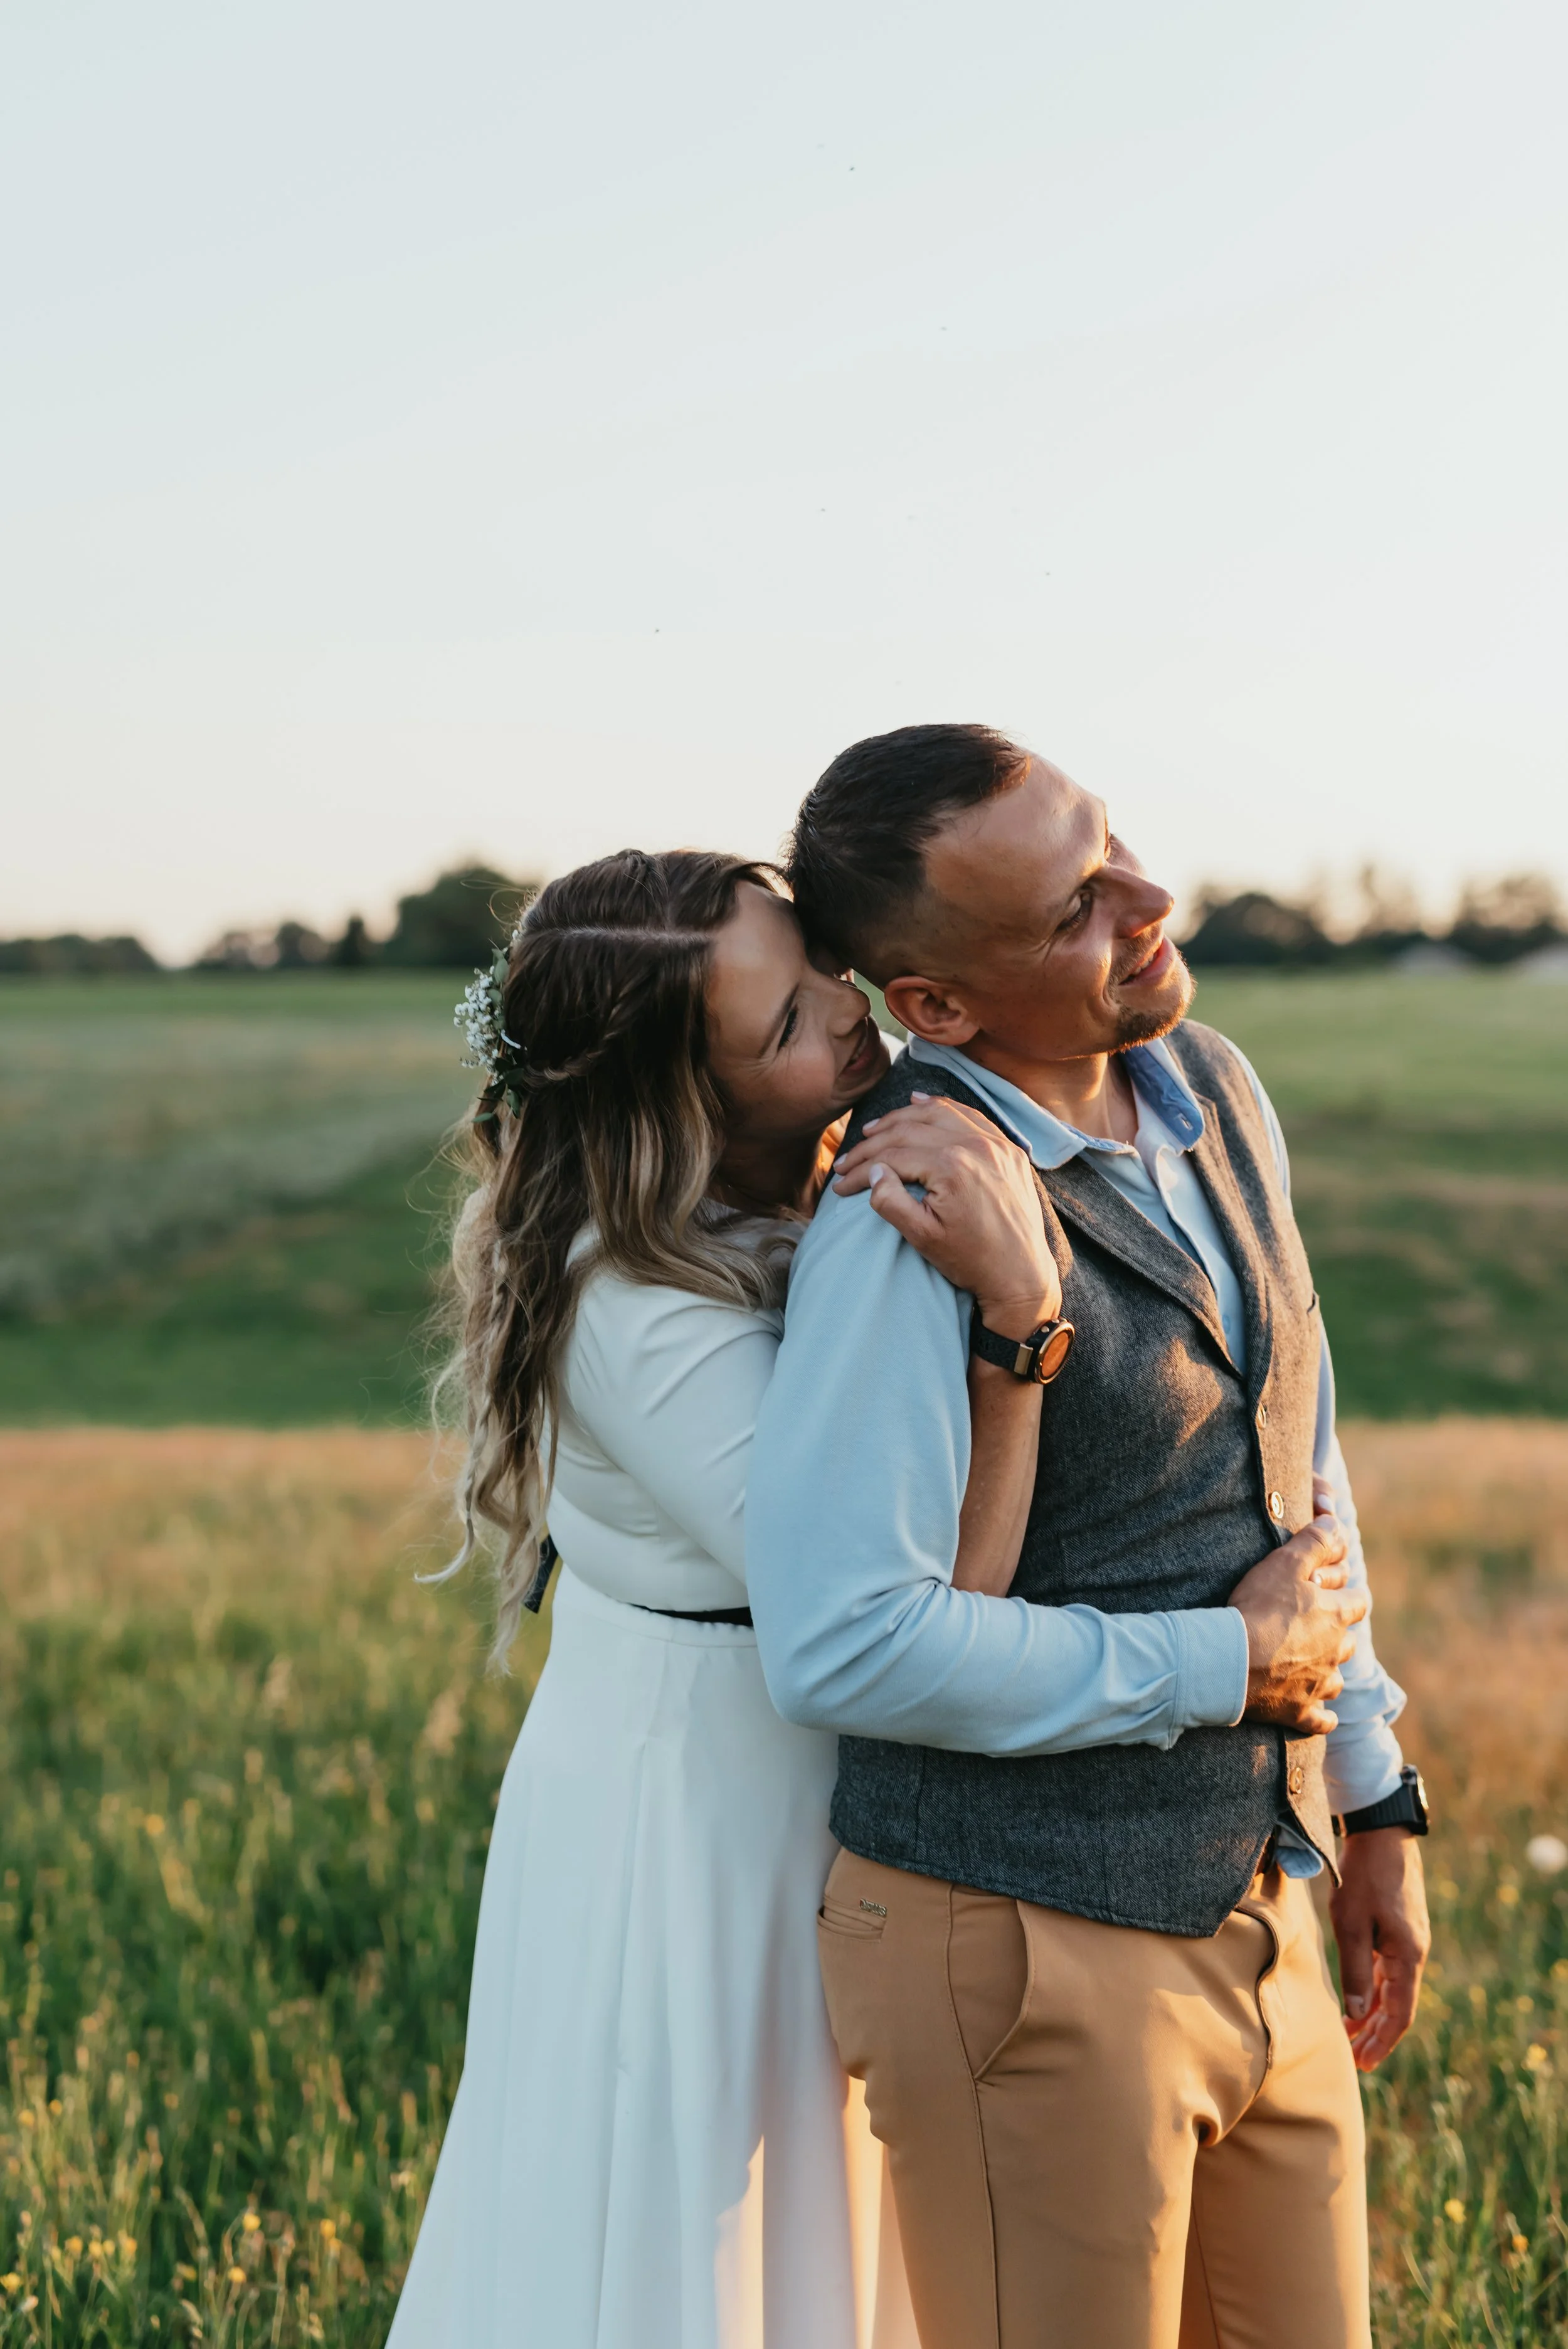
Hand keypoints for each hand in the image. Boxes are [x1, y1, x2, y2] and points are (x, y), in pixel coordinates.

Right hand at [833, 1095, 1060, 1333]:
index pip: (892, 1155)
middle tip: (849, 1158)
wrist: (1020, 1275)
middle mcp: (975, 1146)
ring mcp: (996, 1144)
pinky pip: (970, 1115)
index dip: (861, 1168)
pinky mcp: (1009, 1150)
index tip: (841, 1183)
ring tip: (875, 1129)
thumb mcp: (921, 1237)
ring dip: (902, 1117)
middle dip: (873, 1143)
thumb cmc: (970, 1260)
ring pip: (938, 1113)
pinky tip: (920, 1102)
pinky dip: (942, 1107)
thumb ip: (890, 1202)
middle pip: (910, 1129)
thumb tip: (874, 1172)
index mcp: (951, 1167)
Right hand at [1228, 1511, 1363, 1733]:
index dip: (1348, 1595)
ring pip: (1335, 1680)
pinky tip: (1319, 1715)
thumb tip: (1334, 1522)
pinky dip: (1321, 1717)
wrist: (1232, 1660)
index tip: (1333, 1592)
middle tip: (1312, 1628)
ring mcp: (1319, 1685)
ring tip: (1307, 1666)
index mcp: (1337, 1616)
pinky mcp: (1300, 1712)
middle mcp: (1335, 1653)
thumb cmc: (1259, 1607)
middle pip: (1348, 1644)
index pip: (1359, 1602)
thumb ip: (1314, 1541)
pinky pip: (1321, 1720)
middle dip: (1335, 1636)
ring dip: (1326, 1673)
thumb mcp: (1286, 1563)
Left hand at [1330, 1827, 1429, 2068]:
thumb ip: (1354, 1969)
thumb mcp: (1352, 1923)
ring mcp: (1407, 1939)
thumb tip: (1356, 2013)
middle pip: (1397, 2006)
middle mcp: (1413, 1953)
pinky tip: (1357, 1996)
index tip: (1363, 2064)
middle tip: (1355, 2059)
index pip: (1399, 2014)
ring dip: (1372, 2012)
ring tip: (1350, 2033)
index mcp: (1408, 1957)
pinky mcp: (1398, 1927)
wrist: (1382, 1831)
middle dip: (1376, 2034)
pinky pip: (1387, 1968)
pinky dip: (1372, 1987)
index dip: (1381, 2042)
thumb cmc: (1365, 1875)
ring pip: (1391, 1988)